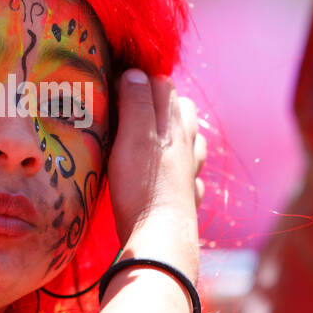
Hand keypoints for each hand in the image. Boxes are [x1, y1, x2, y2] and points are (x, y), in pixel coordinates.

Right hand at [107, 69, 199, 279]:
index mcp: (175, 125)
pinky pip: (191, 175)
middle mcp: (188, 145)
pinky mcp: (187, 199)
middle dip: (163, 102)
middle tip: (133, 108)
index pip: (164, 85)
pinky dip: (183, 169)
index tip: (118, 84)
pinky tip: (172, 176)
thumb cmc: (142, 186)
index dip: (142, 79)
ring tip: (155, 137)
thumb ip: (135, 103)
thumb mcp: (133, 137)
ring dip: (178, 134)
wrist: (160, 239)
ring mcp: (190, 173)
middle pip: (183, 110)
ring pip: (193, 142)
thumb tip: (136, 73)